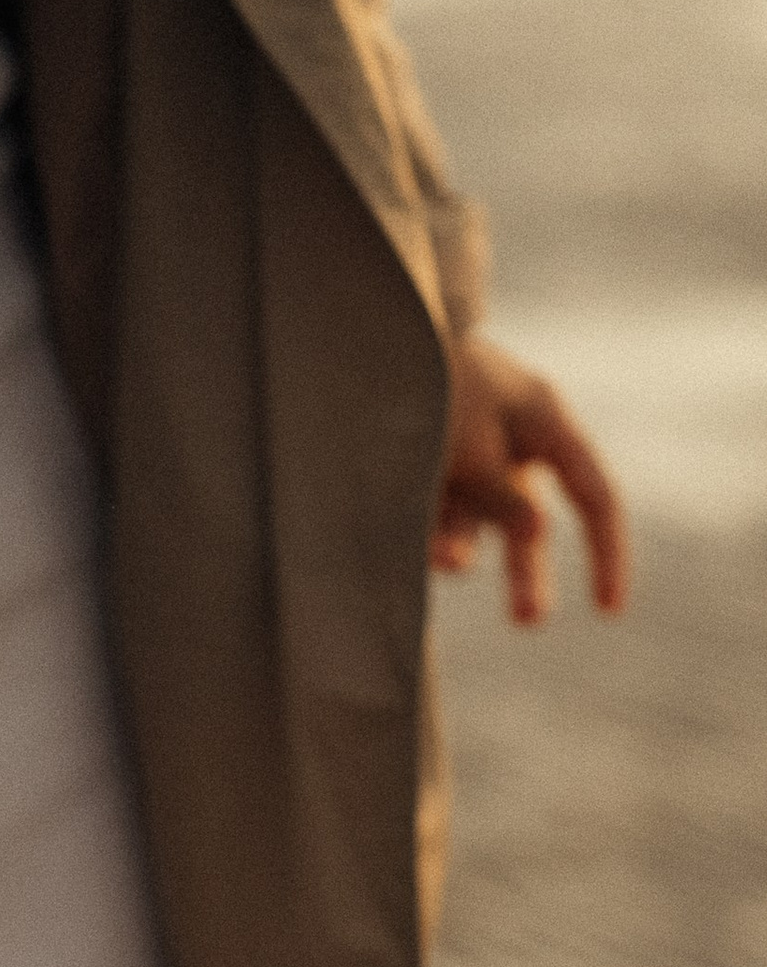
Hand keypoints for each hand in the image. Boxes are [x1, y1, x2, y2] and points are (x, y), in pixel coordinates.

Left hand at [431, 334, 628, 627]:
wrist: (359, 343)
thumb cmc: (425, 378)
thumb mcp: (471, 436)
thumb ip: (499, 490)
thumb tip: (536, 533)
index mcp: (543, 420)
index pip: (593, 495)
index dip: (606, 552)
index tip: (607, 609)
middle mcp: (511, 445)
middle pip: (531, 527)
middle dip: (526, 578)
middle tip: (528, 623)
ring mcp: (466, 462)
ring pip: (472, 529)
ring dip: (460, 551)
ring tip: (446, 560)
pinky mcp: (422, 476)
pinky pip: (431, 522)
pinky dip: (424, 539)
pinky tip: (410, 546)